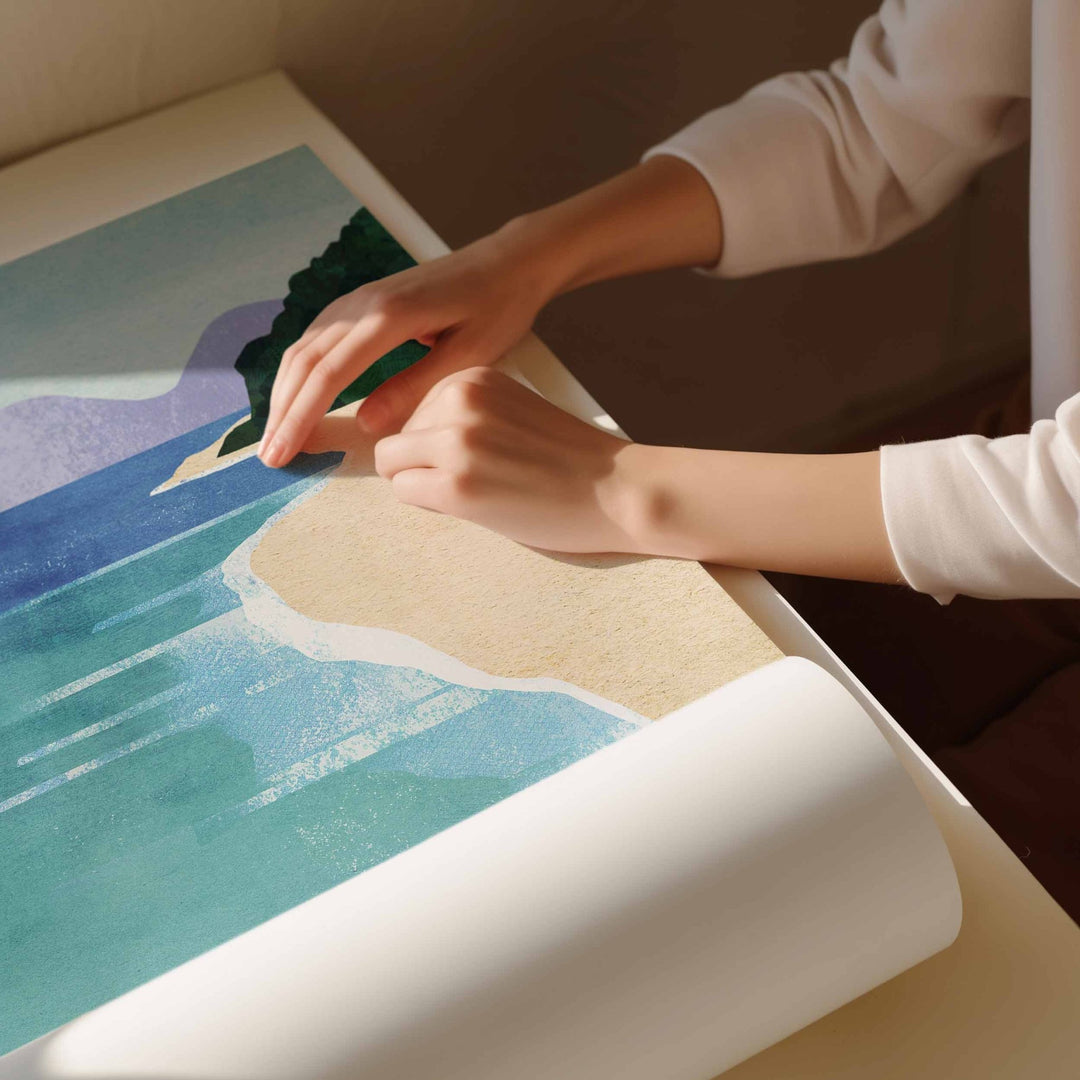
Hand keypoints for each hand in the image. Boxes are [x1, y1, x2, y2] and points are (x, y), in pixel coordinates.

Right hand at [258, 227, 561, 468]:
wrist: (507, 262)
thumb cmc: (497, 308)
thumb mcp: (467, 355)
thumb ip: (414, 387)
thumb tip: (366, 424)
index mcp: (389, 317)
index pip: (328, 374)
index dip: (301, 417)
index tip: (284, 453)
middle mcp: (364, 303)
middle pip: (306, 362)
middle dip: (283, 412)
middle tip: (270, 457)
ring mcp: (359, 298)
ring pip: (305, 347)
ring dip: (285, 392)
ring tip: (276, 434)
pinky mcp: (363, 301)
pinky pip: (318, 337)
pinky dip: (300, 370)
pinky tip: (294, 395)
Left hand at [373, 367, 648, 553]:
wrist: (618, 489)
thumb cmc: (568, 460)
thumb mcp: (510, 413)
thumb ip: (462, 415)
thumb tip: (398, 441)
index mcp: (473, 376)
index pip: (413, 408)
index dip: (435, 442)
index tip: (479, 455)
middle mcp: (459, 399)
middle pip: (397, 435)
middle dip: (423, 462)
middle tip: (479, 478)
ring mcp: (455, 442)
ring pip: (392, 464)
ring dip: (423, 483)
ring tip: (477, 490)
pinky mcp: (456, 485)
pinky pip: (405, 492)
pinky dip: (430, 504)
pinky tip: (477, 504)